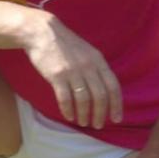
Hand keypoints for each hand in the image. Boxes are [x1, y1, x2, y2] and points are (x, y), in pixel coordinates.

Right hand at [23, 12, 122, 128]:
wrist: (42, 33)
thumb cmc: (65, 44)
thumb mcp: (87, 52)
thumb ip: (96, 68)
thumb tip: (104, 90)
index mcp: (98, 60)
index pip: (113, 86)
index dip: (116, 104)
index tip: (116, 119)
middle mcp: (88, 66)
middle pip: (100, 96)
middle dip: (100, 114)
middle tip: (98, 125)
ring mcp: (72, 71)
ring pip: (84, 100)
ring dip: (84, 114)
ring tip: (83, 123)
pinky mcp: (57, 76)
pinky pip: (65, 98)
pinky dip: (68, 110)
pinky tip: (69, 116)